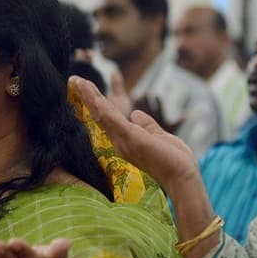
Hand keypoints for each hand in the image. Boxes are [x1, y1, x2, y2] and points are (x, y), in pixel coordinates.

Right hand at [70, 75, 198, 189]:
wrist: (182, 177)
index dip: (97, 102)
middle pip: (99, 114)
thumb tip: (135, 113)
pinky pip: (108, 117)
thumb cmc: (174, 162)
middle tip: (74, 80)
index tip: (86, 88)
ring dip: (88, 96)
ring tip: (76, 80)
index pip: (108, 117)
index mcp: (126, 139)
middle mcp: (119, 140)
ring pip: (101, 113)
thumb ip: (147, 125)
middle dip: (87, 96)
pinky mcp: (128, 137)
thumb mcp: (159, 136)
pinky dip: (98, 103)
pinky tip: (89, 92)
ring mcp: (122, 139)